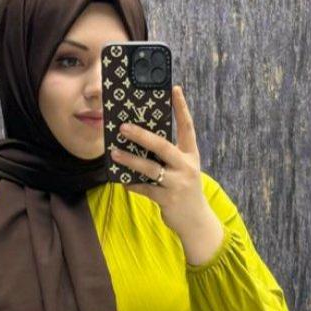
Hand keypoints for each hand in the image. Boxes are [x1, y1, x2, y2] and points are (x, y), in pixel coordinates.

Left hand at [109, 85, 213, 243]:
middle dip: (141, 135)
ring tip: (114, 154)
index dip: (181, 107)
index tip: (174, 89)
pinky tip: (121, 180)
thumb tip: (141, 141)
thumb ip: (168, 156)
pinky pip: (145, 189)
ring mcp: (177, 183)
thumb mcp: (184, 170)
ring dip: (130, 160)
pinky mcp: (168, 199)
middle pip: (162, 146)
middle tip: (123, 127)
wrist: (196, 221)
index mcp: (191, 155)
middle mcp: (186, 167)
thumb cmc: (185, 190)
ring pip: (150, 168)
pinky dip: (132, 184)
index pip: (188, 127)